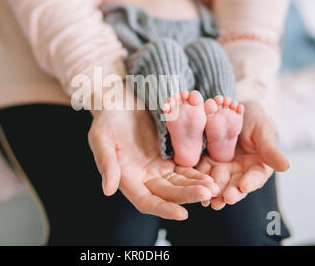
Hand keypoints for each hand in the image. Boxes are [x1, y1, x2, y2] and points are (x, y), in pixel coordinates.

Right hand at [88, 90, 219, 219]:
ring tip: (213, 186)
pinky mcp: (168, 154)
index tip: (182, 214)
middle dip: (188, 196)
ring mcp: (157, 166)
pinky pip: (185, 167)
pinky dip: (197, 172)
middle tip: (207, 193)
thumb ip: (106, 163)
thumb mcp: (101, 138)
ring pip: (180, 182)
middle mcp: (143, 177)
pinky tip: (211, 172)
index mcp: (126, 178)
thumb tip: (108, 190)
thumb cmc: (105, 119)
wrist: (117, 101)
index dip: (163, 209)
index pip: (146, 201)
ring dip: (196, 186)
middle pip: (168, 194)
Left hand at [196, 102, 289, 209]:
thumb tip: (286, 167)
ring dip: (213, 192)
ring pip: (218, 182)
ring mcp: (223, 168)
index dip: (250, 183)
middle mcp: (240, 172)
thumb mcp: (263, 131)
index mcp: (257, 167)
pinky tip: (194, 184)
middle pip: (235, 185)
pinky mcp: (208, 162)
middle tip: (224, 200)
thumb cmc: (254, 120)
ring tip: (208, 199)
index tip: (245, 187)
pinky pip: (203, 171)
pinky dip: (199, 178)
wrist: (233, 109)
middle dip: (229, 193)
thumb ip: (271, 149)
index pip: (255, 178)